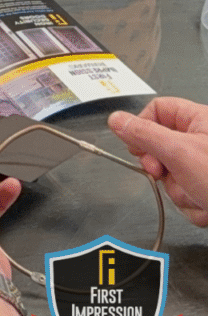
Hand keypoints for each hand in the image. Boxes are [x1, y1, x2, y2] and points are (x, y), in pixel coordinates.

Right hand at [108, 99, 207, 226]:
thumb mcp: (179, 153)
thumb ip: (144, 134)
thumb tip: (116, 120)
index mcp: (199, 120)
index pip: (157, 110)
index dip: (142, 127)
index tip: (137, 148)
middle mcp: (203, 141)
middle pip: (161, 148)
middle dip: (163, 170)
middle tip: (164, 174)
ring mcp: (207, 168)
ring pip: (174, 177)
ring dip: (181, 192)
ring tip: (200, 196)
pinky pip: (188, 196)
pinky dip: (194, 206)